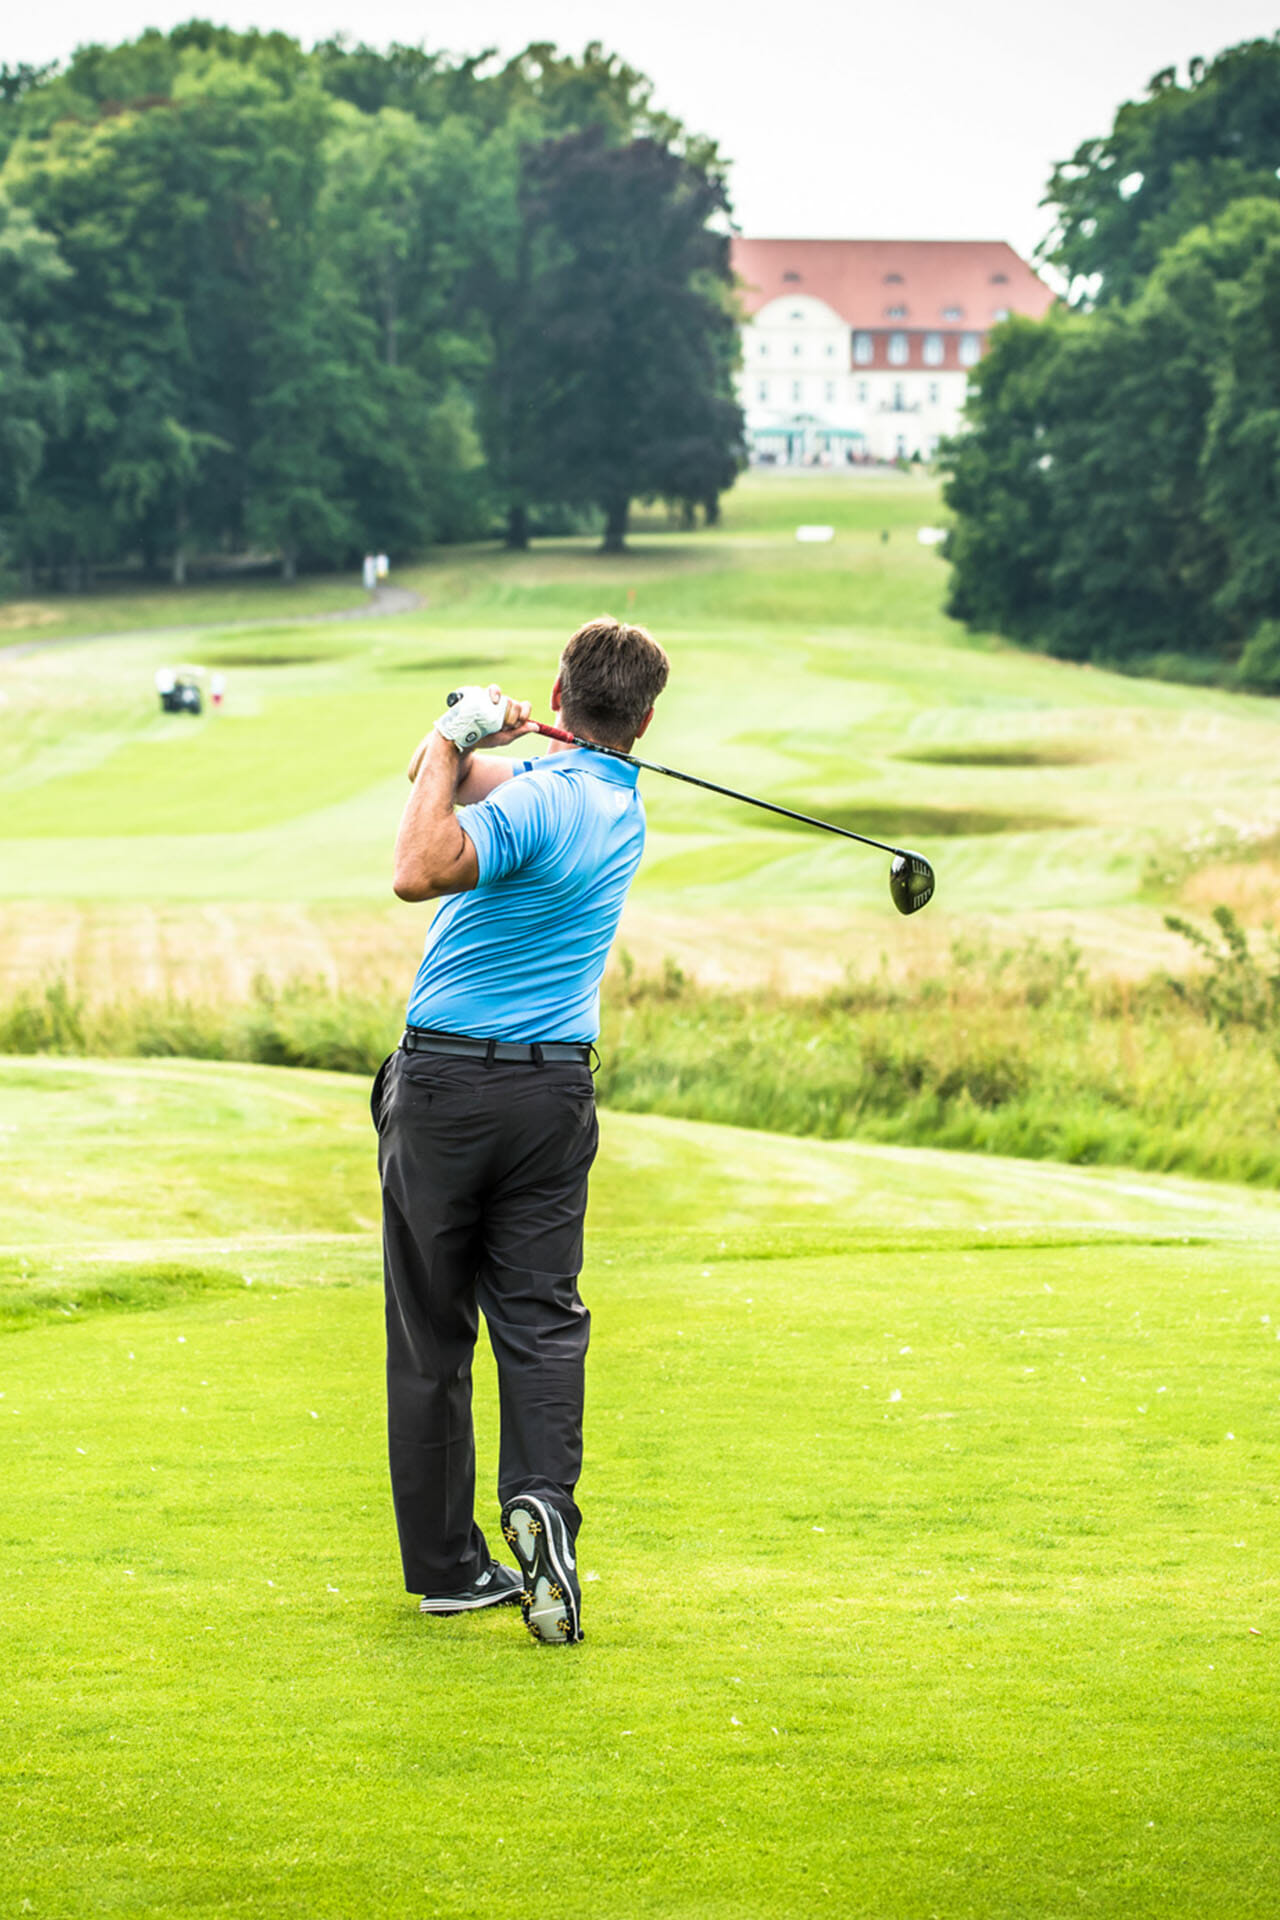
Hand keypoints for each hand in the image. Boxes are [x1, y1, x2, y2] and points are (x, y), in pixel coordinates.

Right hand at [408, 685, 535, 779]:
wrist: (462, 740)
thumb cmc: (484, 739)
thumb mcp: (503, 739)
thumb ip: (519, 732)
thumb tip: (536, 727)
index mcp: (509, 712)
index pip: (523, 706)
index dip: (524, 712)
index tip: (519, 722)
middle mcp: (500, 702)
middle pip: (513, 702)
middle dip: (510, 716)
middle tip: (501, 727)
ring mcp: (488, 697)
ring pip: (502, 695)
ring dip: (501, 708)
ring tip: (493, 719)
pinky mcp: (477, 694)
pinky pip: (489, 689)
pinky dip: (493, 694)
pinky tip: (492, 701)